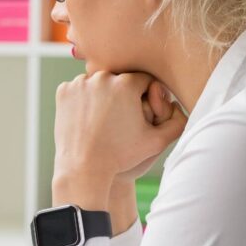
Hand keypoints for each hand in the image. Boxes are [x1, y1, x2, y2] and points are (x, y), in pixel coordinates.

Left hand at [52, 71, 186, 209]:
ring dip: (103, 94)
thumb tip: (182, 105)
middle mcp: (102, 77)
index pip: (144, 80)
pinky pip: (79, 89)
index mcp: (126, 83)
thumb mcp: (156, 142)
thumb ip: (177, 122)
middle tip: (122, 117)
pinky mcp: (63, 91)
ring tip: (106, 118)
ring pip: (98, 83)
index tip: (140, 113)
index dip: (145, 96)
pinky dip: (84, 99)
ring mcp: (79, 83)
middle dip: (123, 94)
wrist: (84, 168)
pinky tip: (89, 117)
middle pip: (120, 79)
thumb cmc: (122, 156)